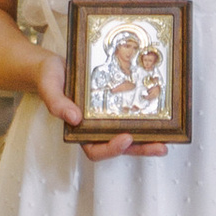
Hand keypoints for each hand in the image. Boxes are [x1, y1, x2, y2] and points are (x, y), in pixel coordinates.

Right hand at [40, 49, 165, 162]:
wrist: (53, 65)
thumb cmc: (49, 78)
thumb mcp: (49, 87)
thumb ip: (57, 103)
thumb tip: (74, 118)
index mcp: (78, 131)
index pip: (95, 150)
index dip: (112, 149)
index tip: (126, 138)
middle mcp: (94, 128)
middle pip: (119, 147)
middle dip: (140, 149)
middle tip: (160, 146)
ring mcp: (106, 118)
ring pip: (130, 135)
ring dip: (148, 139)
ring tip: (167, 138)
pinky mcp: (116, 106)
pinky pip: (131, 117)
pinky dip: (146, 120)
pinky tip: (160, 116)